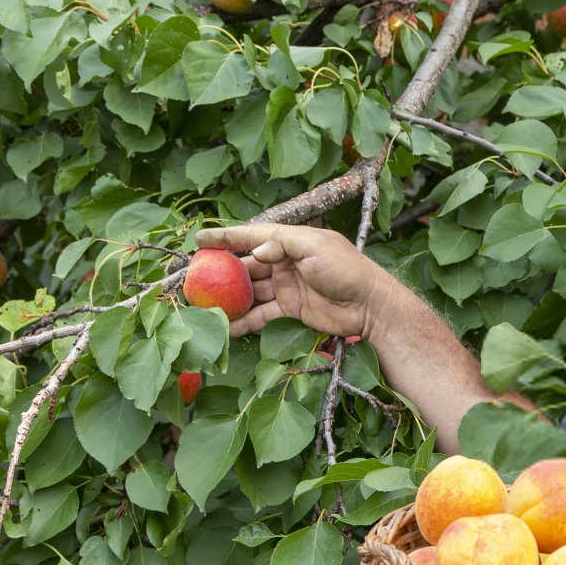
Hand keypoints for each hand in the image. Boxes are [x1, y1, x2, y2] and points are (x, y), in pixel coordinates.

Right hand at [193, 223, 389, 338]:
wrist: (369, 305)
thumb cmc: (346, 269)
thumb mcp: (315, 247)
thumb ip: (282, 244)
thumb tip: (255, 252)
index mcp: (291, 241)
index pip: (252, 236)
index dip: (226, 238)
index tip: (199, 241)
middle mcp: (285, 263)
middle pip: (246, 266)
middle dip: (222, 272)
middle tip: (195, 279)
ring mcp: (286, 287)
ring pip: (250, 292)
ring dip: (229, 298)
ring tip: (203, 306)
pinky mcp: (290, 309)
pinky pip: (261, 315)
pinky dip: (244, 321)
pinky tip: (225, 327)